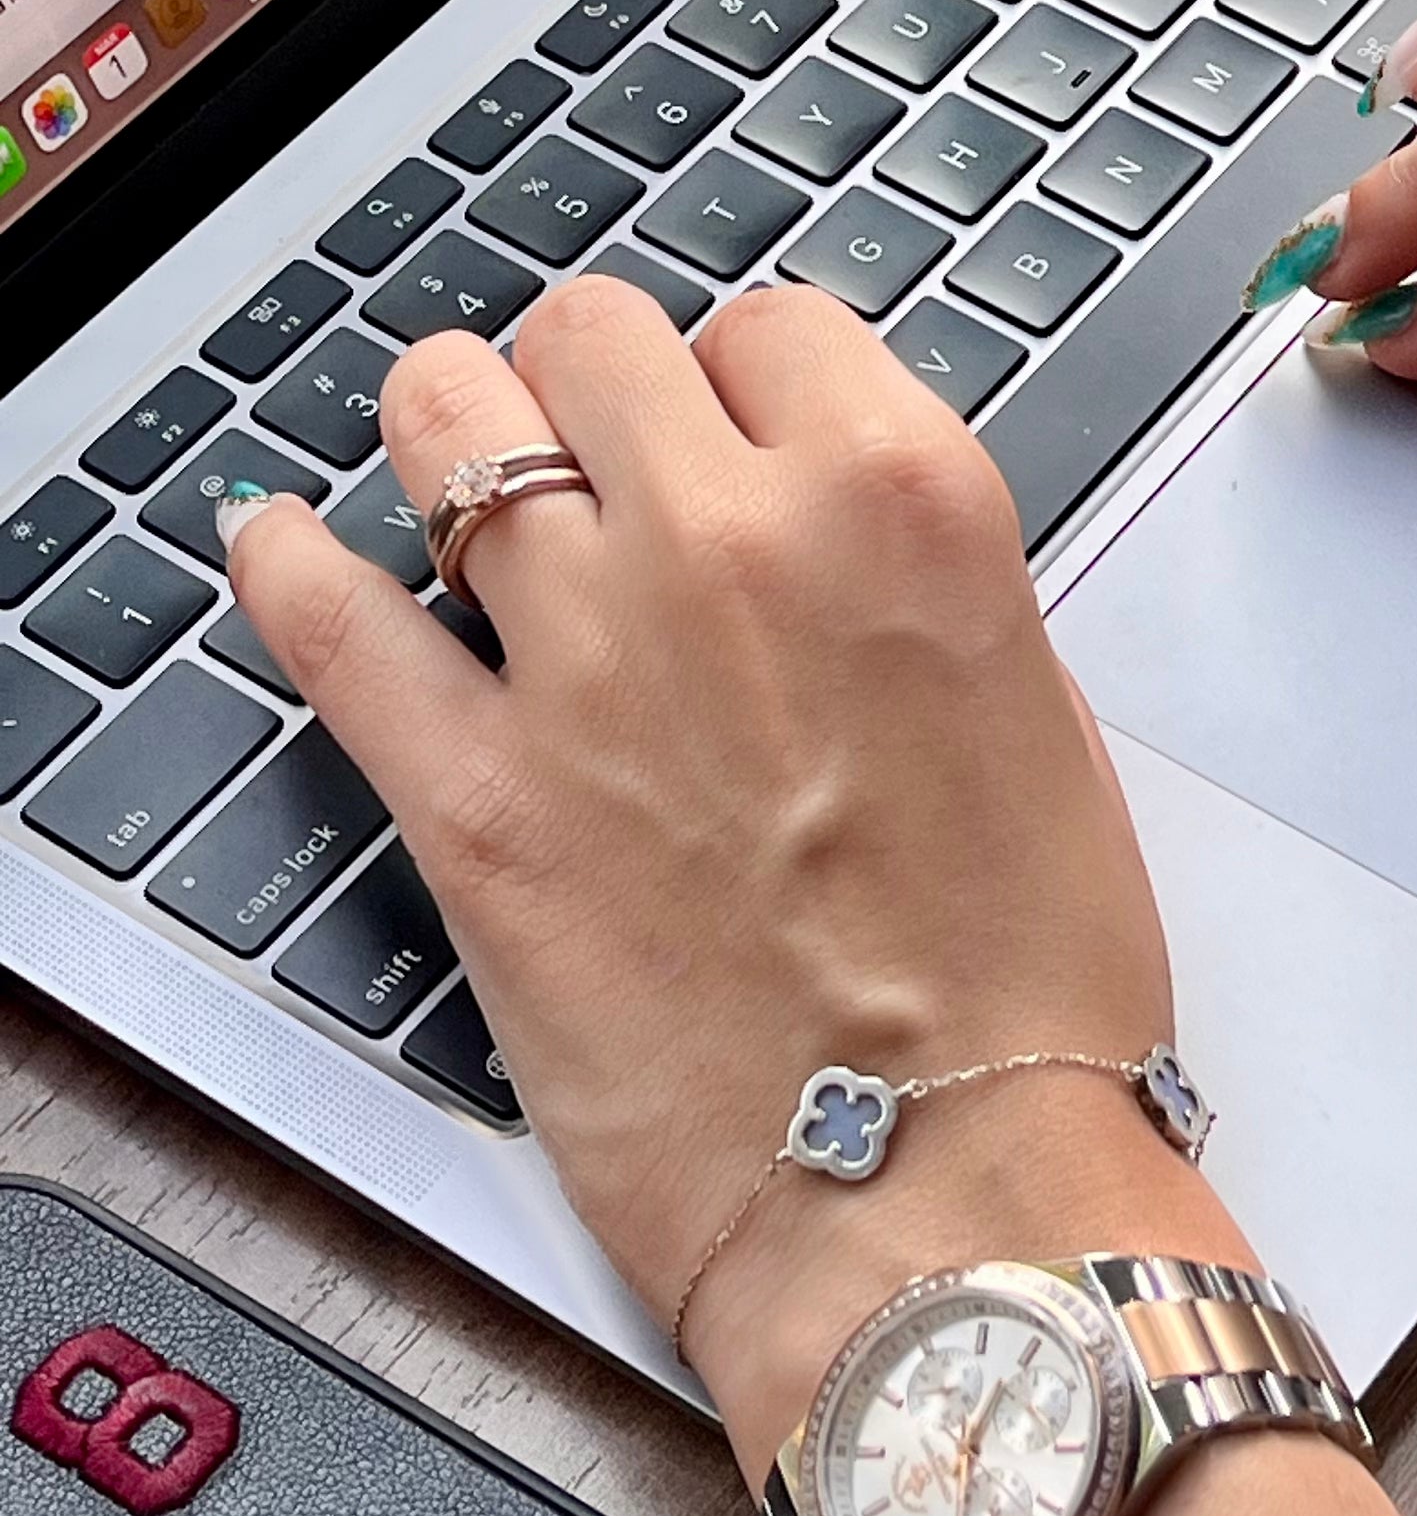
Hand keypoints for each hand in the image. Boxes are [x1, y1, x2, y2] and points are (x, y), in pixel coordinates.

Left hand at [223, 275, 1235, 1463]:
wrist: (946, 1189)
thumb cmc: (1024, 978)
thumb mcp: (1035, 700)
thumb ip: (906, 574)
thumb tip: (816, 530)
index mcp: (901, 502)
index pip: (772, 326)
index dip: (748, 378)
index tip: (736, 426)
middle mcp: (736, 543)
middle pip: (596, 335)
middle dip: (597, 383)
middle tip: (604, 448)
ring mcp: (587, 661)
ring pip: (449, 421)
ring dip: (455, 430)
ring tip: (460, 467)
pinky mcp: (476, 797)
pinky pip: (327, 624)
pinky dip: (288, 567)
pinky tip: (283, 547)